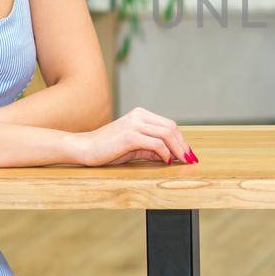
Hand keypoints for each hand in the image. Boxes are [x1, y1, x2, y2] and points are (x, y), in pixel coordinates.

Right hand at [71, 107, 195, 166]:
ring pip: (166, 133)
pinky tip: (167, 161)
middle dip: (183, 144)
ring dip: (178, 148)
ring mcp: (134, 124)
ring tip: (183, 161)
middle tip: (190, 159)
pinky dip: (165, 152)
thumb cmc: (107, 149)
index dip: (181, 139)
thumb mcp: (133, 147)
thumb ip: (151, 148)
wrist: (84, 148)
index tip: (188, 153)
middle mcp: (139, 115)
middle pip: (171, 127)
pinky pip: (155, 143)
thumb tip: (172, 156)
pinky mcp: (129, 136)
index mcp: (140, 114)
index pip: (168, 125)